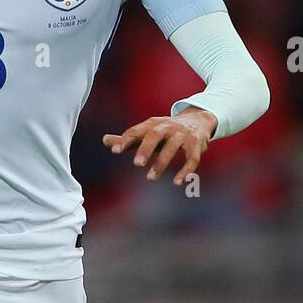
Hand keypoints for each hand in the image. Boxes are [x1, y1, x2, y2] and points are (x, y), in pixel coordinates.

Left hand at [102, 107, 216, 186]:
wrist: (197, 120)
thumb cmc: (166, 130)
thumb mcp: (148, 132)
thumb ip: (128, 138)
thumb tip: (104, 140)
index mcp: (153, 124)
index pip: (137, 130)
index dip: (126, 139)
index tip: (115, 150)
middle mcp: (167, 127)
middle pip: (155, 135)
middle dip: (146, 149)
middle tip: (136, 164)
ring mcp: (183, 135)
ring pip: (173, 147)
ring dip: (161, 163)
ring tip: (150, 178)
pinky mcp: (196, 144)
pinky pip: (192, 158)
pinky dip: (186, 170)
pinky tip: (178, 182)